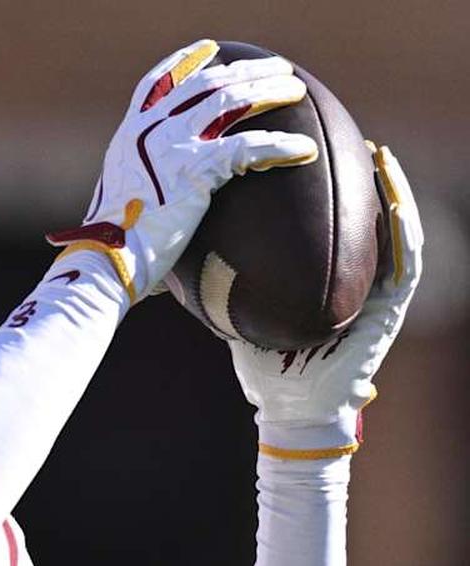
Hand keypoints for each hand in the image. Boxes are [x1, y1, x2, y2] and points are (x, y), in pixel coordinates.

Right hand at [48, 39, 317, 303]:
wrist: (107, 257)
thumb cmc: (116, 244)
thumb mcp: (122, 197)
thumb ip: (143, 179)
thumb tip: (159, 193)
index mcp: (130, 134)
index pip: (157, 83)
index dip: (184, 62)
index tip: (208, 49)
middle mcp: (148, 130)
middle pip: (206, 83)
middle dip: (245, 70)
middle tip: (276, 67)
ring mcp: (171, 144)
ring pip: (230, 101)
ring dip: (268, 90)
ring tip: (295, 90)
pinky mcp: (194, 167)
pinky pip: (249, 147)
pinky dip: (280, 146)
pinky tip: (305, 150)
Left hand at [228, 144, 422, 455]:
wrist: (289, 408)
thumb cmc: (262, 361)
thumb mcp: (239, 306)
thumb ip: (223, 275)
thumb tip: (182, 240)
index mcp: (323, 273)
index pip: (328, 221)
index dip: (322, 185)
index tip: (305, 148)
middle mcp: (356, 277)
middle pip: (363, 216)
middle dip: (360, 175)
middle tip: (347, 135)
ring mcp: (379, 293)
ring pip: (394, 231)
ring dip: (393, 192)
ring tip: (379, 155)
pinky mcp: (393, 311)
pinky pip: (406, 264)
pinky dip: (403, 233)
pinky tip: (395, 203)